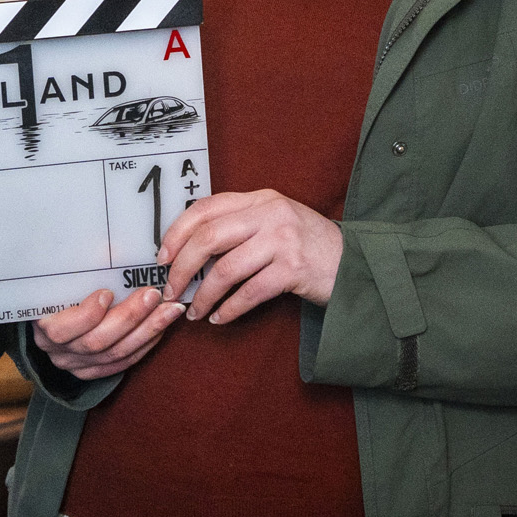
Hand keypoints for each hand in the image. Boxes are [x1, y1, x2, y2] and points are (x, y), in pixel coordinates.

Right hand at [33, 287, 184, 380]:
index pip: (62, 330)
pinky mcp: (95, 371)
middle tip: (153, 295)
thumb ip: (79, 272)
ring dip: (147, 330)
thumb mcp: (59, 282)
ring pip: (116, 353)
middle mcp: (60, 352)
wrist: (51, 318)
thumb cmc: (57, 294)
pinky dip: (145, 344)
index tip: (107, 292)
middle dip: (129, 318)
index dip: (86, 315)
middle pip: (97, 342)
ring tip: (169, 310)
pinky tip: (161, 328)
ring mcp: (78, 365)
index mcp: (44, 328)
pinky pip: (124, 362)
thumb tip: (112, 249)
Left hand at [159, 189, 343, 324]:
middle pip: (208, 237)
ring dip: (204, 295)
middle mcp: (270, 214)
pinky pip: (249, 293)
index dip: (177, 232)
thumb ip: (240, 225)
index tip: (162, 257)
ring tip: (195, 311)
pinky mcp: (294, 270)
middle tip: (171, 289)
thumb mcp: (275, 221)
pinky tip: (221, 318)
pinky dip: (229, 309)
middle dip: (182, 267)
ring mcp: (283, 240)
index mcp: (260, 199)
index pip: (206, 208)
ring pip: (226, 269)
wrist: (355, 263)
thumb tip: (189, 248)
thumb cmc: (308, 246)